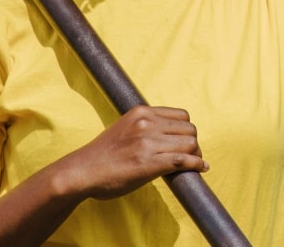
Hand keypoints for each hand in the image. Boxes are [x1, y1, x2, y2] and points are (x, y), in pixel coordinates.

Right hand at [61, 106, 207, 200]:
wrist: (82, 171)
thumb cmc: (103, 153)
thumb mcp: (125, 126)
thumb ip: (147, 125)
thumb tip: (170, 133)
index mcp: (142, 112)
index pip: (181, 115)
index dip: (187, 129)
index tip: (186, 140)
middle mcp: (147, 124)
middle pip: (189, 128)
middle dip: (194, 142)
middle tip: (193, 154)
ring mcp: (148, 143)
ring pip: (190, 143)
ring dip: (196, 154)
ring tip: (195, 163)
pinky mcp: (149, 164)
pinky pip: (183, 161)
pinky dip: (196, 164)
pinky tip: (201, 169)